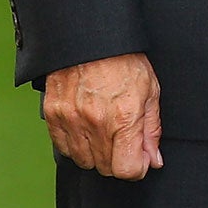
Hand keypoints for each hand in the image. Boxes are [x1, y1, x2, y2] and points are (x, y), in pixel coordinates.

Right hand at [43, 53, 162, 179]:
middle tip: (125, 138)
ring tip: (106, 128)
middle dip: (119, 158)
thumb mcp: (150, 90)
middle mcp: (96, 123)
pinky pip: (64, 148)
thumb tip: (153, 160)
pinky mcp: (53, 116)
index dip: (137, 168)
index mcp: (123, 117)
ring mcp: (71, 121)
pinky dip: (77, 145)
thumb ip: (151, 129)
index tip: (140, 158)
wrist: (90, 38)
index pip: (126, 169)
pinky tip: (87, 127)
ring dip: (98, 153)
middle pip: (106, 168)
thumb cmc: (124, 59)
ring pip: (85, 161)